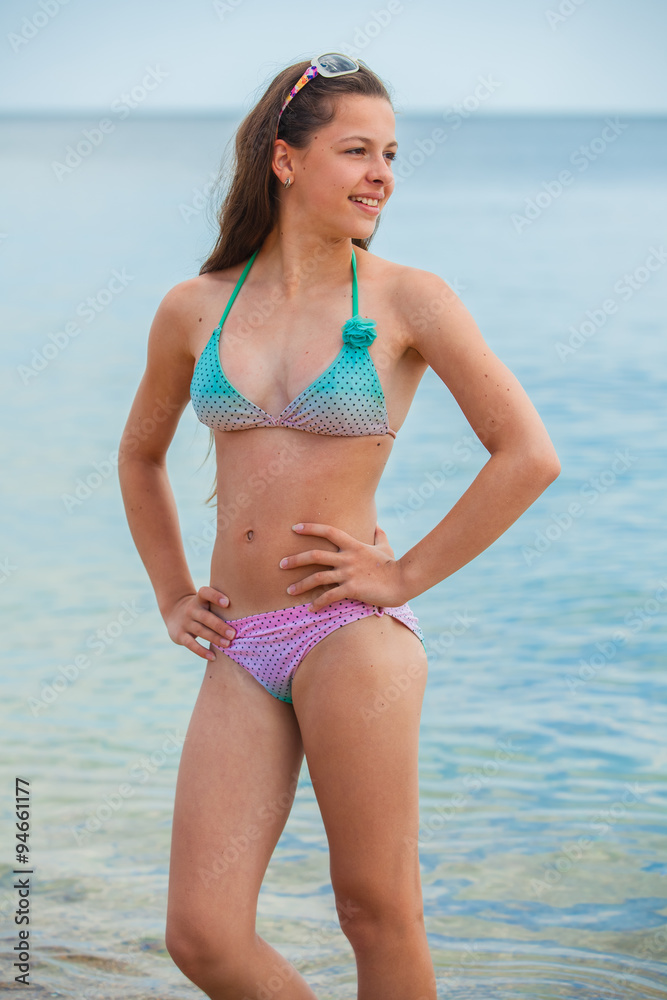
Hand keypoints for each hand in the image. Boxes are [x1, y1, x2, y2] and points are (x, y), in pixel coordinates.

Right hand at [163, 585, 235, 660]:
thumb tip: (247, 615)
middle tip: (233, 634)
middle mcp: (191, 609)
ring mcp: (185, 622)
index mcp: (199, 599)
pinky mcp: (180, 635)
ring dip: (214, 638)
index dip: (215, 596)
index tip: (227, 602)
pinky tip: (213, 657)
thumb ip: (220, 605)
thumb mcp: (206, 602)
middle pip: (205, 617)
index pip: (205, 593)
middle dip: (220, 626)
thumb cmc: (201, 608)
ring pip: (200, 631)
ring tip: (227, 645)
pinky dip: (202, 651)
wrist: (174, 612)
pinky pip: (191, 644)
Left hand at [279, 522, 405, 612]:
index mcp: (353, 545)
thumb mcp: (385, 546)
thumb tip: (376, 524)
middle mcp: (347, 558)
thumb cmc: (393, 564)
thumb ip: (378, 535)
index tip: (295, 528)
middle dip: (295, 559)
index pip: (328, 531)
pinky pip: (329, 596)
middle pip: (315, 555)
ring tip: (289, 590)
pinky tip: (310, 609)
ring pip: (317, 577)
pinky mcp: (352, 589)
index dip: (310, 528)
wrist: (403, 580)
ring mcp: (348, 573)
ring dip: (301, 584)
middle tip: (281, 564)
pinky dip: (318, 603)